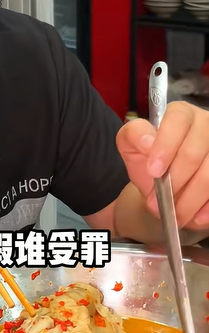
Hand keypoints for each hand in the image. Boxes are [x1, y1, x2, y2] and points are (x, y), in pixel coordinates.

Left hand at [116, 102, 208, 230]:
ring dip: (190, 200)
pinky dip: (207, 208)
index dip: (166, 145)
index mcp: (182, 114)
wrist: (163, 182)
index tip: (153, 171)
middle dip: (175, 182)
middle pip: (195, 152)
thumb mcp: (131, 146)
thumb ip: (134, 137)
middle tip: (156, 204)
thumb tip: (148, 141)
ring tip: (174, 215)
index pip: (178, 120)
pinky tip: (195, 218)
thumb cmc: (150, 159)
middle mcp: (206, 126)